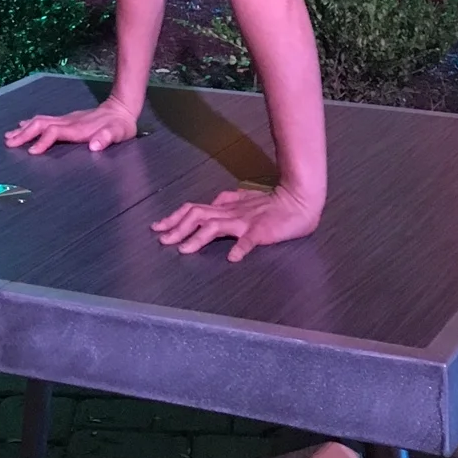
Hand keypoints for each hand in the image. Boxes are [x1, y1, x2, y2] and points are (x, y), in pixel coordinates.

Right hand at [5, 97, 139, 155]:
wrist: (121, 108)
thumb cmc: (119, 126)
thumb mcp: (118, 133)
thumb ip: (106, 138)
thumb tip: (94, 146)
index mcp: (77, 128)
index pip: (54, 132)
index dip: (42, 141)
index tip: (31, 152)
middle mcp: (68, 122)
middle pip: (41, 125)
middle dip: (24, 134)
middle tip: (9, 142)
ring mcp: (66, 119)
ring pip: (40, 121)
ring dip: (24, 129)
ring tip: (9, 136)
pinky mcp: (67, 119)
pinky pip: (44, 120)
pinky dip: (31, 124)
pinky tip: (23, 125)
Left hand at [152, 184, 320, 262]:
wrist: (299, 199)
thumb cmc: (273, 203)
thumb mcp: (246, 199)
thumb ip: (229, 200)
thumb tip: (213, 200)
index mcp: (226, 207)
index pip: (194, 209)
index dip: (174, 217)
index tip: (158, 227)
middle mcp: (231, 212)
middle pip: (197, 216)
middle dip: (177, 227)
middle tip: (161, 240)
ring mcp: (245, 221)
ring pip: (216, 226)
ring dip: (198, 237)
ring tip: (183, 249)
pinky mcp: (262, 231)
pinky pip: (250, 240)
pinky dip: (240, 248)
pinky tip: (232, 258)